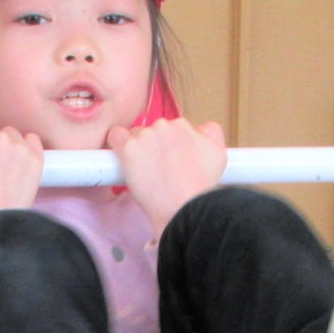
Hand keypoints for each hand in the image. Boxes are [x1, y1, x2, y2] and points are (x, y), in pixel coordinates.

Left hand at [107, 119, 226, 237]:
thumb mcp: (218, 154)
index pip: (169, 128)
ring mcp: (145, 136)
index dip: (168, 145)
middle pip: (152, 131)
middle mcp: (164, 126)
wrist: (183, 207)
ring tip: (145, 172)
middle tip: (157, 170)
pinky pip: (115, 136)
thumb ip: (210, 133)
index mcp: (183, 125)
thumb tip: (200, 127)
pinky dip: (116, 144)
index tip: (168, 161)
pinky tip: (122, 158)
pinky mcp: (128, 148)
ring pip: (134, 135)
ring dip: (137, 149)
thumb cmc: (200, 186)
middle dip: (153, 147)